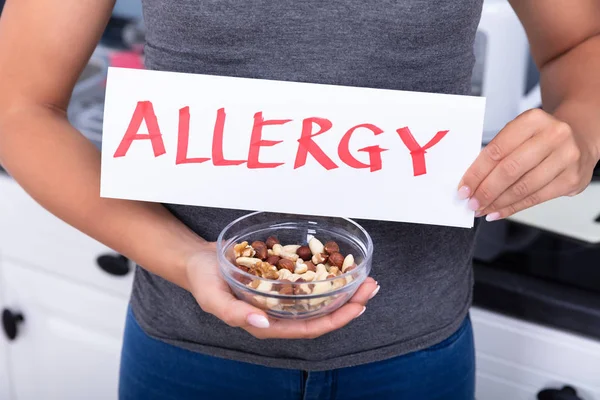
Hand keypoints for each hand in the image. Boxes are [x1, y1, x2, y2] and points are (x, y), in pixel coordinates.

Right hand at [185, 242, 378, 338]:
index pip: (309, 328)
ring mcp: (282, 296)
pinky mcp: (282, 278)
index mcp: (267, 323)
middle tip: (371, 286)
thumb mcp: (213, 297)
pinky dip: (326, 272)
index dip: (335, 320)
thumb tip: (263, 324)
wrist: (198, 259)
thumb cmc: (203, 280)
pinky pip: (308, 278)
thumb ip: (234, 313)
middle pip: (321, 313)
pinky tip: (339, 261)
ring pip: (319, 296)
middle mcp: (279, 312)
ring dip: (343, 288)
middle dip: (349, 303)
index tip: (357, 307)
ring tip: (364, 275)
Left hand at [458, 109, 597, 220]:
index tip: (464, 188)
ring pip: (523, 187)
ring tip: (482, 209)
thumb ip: (498, 152)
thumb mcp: (520, 132)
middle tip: (471, 202)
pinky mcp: (572, 179)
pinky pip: (536, 199)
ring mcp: (566, 158)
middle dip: (486, 190)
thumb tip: (471, 181)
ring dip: (497, 202)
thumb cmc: (541, 137)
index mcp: (533, 120)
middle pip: (510, 170)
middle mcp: (553, 136)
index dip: (477, 172)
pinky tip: (498, 211)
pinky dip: (513, 208)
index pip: (497, 150)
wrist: (579, 137)